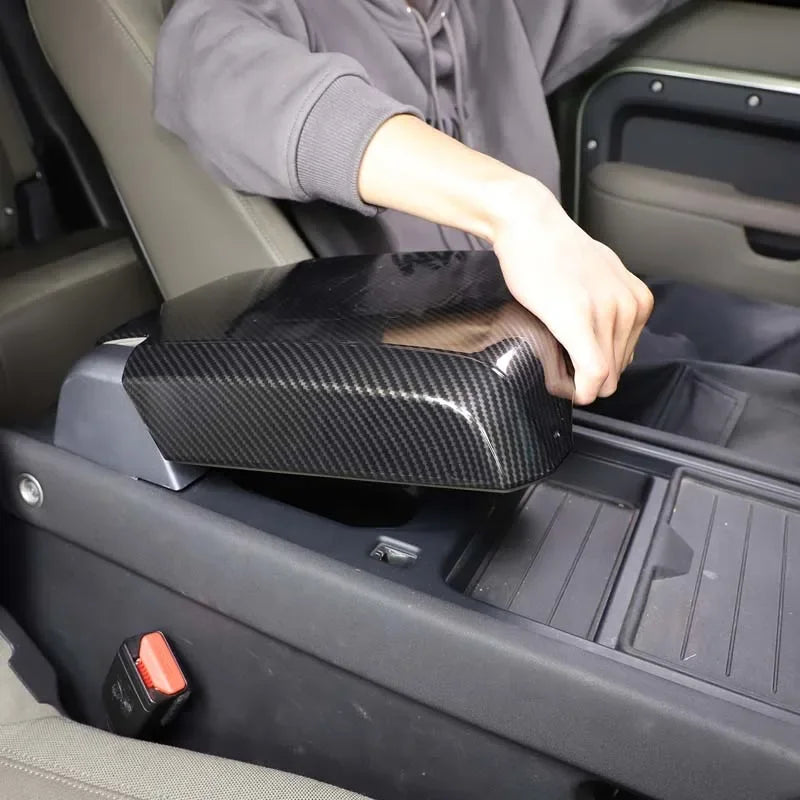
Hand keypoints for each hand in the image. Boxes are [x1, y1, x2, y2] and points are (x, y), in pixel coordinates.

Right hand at [490, 177, 652, 404]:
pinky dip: (579, 389)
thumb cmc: (552, 251)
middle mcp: (630, 307)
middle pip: (615, 372)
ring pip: (603, 377)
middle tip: (558, 370)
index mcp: (638, 301)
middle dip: (587, 380)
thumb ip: (609, 308)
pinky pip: (591, 372)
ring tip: (553, 368)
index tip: (574, 372)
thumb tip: (605, 344)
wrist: (528, 225)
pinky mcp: (579, 319)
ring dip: (577, 383)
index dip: (598, 376)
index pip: (625, 360)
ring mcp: (607, 313)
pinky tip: (561, 386)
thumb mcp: (598, 279)